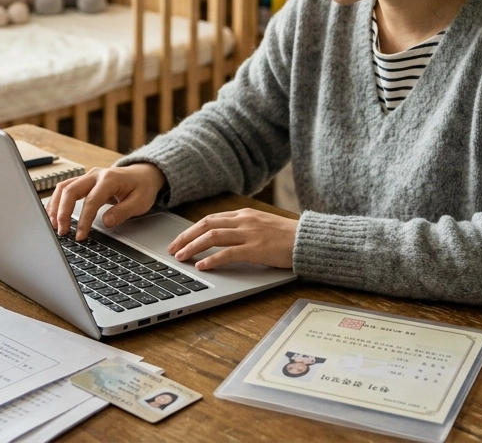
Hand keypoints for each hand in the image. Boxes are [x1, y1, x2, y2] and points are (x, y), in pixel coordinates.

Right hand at [46, 163, 165, 240]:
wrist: (143, 174)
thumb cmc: (142, 188)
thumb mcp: (140, 202)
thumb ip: (122, 212)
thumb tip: (106, 222)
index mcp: (109, 179)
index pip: (91, 201)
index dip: (84, 220)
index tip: (80, 235)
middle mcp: (95, 175)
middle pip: (71, 190)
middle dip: (63, 212)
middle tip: (61, 231)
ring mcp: (88, 176)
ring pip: (64, 187)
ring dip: (55, 206)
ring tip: (53, 224)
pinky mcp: (84, 181)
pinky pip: (65, 188)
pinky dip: (57, 201)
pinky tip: (53, 214)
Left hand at [166, 208, 296, 270]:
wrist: (309, 239)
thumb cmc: (288, 236)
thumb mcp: (262, 226)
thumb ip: (244, 229)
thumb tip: (223, 238)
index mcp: (245, 214)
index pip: (210, 219)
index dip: (191, 230)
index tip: (179, 239)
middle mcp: (244, 221)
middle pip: (206, 225)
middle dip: (186, 237)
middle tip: (172, 249)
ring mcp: (250, 234)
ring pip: (212, 237)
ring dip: (193, 247)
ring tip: (181, 257)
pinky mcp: (256, 249)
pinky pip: (228, 253)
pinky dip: (212, 259)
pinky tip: (202, 266)